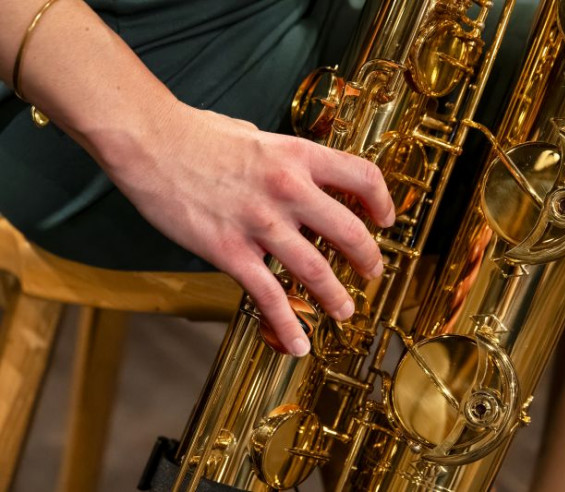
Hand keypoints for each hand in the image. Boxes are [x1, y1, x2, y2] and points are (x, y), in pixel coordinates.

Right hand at [97, 101, 393, 356]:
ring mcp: (261, 223)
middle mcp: (288, 189)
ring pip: (316, 270)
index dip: (382, 201)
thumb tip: (294, 172)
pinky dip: (288, 324)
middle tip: (373, 273)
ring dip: (337, 297)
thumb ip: (282, 158)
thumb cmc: (197, 133)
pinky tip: (298, 343)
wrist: (148, 141)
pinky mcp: (230, 250)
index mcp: (298, 156)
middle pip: (349, 232)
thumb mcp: (255, 134)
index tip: (385, 219)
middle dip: (368, 259)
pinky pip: (269, 295)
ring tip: (345, 311)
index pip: (362, 176)